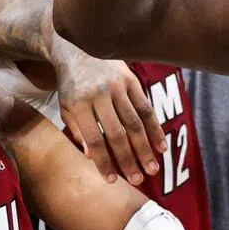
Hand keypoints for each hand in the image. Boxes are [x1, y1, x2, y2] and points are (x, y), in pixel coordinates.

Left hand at [53, 46, 165, 185]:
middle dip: (128, 159)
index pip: (94, 139)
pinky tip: (161, 147)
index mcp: (79, 104)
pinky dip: (155, 129)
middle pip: (117, 133)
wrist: (79, 48)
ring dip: (145, 148)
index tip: (111, 181)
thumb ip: (78, 131)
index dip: (103, 162)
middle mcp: (99, 95)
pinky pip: (146, 107)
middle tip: (137, 180)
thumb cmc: (71, 85)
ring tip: (152, 170)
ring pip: (135, 122)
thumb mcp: (66, 107)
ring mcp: (117, 87)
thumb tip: (92, 156)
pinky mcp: (131, 80)